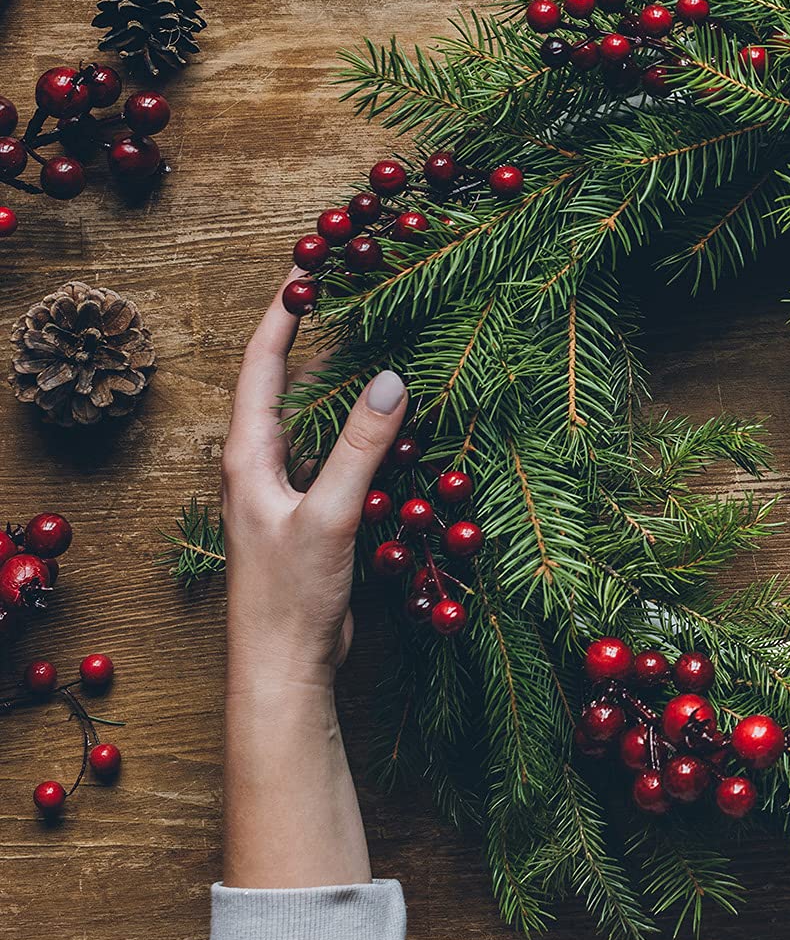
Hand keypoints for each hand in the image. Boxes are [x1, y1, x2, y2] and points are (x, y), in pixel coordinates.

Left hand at [221, 275, 407, 684]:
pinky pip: (331, 453)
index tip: (304, 270)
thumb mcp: (329, 513)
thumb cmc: (290, 595)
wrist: (283, 669)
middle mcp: (258, 466)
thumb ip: (361, 446)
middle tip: (342, 293)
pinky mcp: (307, 514)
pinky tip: (389, 425)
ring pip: (309, 420)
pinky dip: (357, 428)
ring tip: (368, 342)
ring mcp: (282, 490)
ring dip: (335, 382)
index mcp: (247, 457)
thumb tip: (392, 378)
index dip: (281, 316)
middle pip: (281, 385)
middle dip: (308, 337)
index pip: (261, 367)